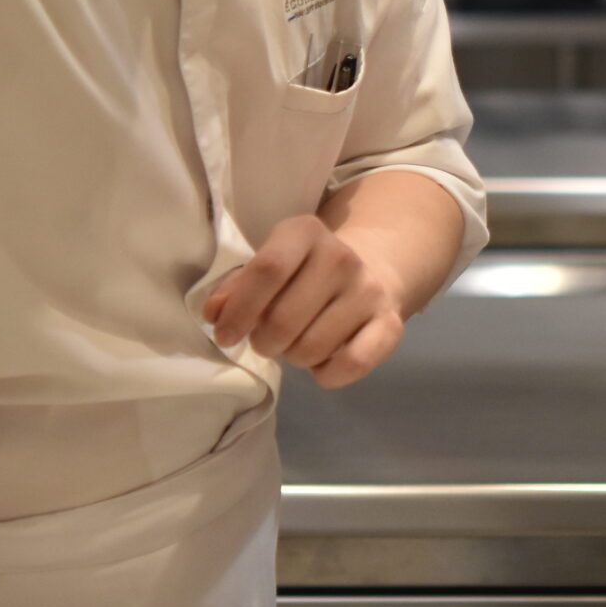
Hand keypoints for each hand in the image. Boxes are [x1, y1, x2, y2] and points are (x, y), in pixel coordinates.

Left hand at [205, 214, 404, 387]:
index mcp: (305, 232)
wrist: (369, 273)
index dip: (239, 310)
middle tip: (265, 340)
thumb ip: (236, 287)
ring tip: (296, 344)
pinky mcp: (391, 323)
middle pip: (284, 319)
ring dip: (293, 358)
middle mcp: (342, 256)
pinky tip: (322, 363)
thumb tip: (214, 314)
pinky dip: (327, 375)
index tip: (224, 335)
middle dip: (264, 342)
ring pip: (312, 349)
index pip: (268, 270)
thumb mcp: (269, 265)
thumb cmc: (302, 274)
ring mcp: (369, 290)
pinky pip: (352, 364)